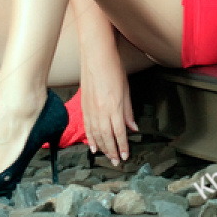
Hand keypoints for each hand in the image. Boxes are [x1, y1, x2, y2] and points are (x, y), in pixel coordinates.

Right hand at [79, 42, 136, 163]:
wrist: (95, 55)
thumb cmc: (113, 68)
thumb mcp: (126, 89)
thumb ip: (128, 111)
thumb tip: (132, 127)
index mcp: (114, 106)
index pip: (119, 132)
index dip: (122, 146)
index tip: (125, 155)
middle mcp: (101, 110)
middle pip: (106, 137)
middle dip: (111, 151)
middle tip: (115, 162)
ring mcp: (90, 108)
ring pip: (95, 134)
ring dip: (101, 147)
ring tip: (106, 156)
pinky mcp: (84, 105)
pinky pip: (87, 126)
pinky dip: (90, 137)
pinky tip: (92, 145)